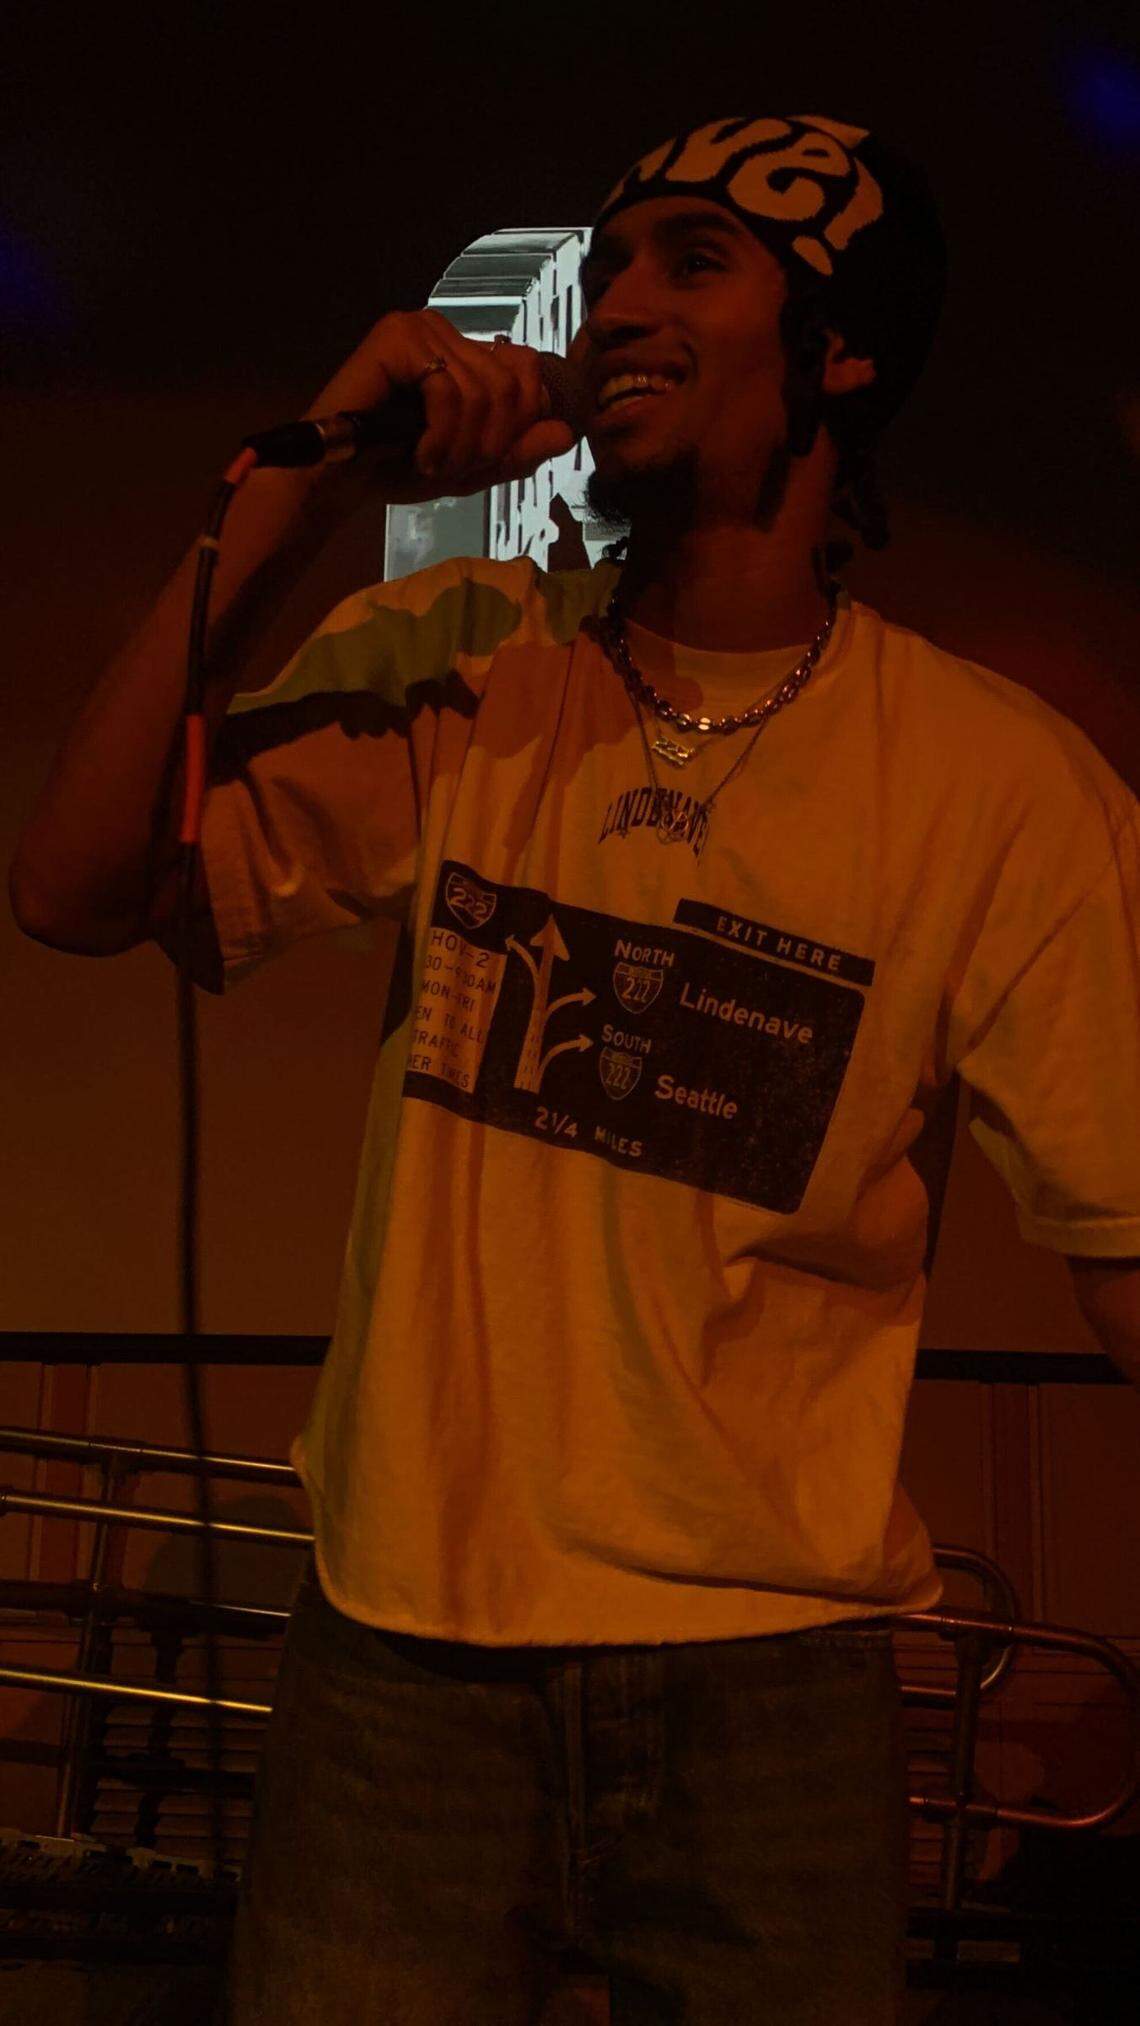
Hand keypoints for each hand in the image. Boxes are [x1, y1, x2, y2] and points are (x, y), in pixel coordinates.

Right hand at [302, 308, 577, 503]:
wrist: (339, 480)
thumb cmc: (397, 468)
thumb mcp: (472, 466)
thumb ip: (519, 452)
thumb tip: (566, 433)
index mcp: (466, 353)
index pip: (528, 371)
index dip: (519, 424)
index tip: (484, 462)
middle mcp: (447, 332)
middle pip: (512, 384)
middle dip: (491, 442)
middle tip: (455, 469)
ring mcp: (421, 328)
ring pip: (483, 391)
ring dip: (463, 446)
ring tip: (433, 464)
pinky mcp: (396, 337)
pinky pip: (449, 389)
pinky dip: (441, 435)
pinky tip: (419, 454)